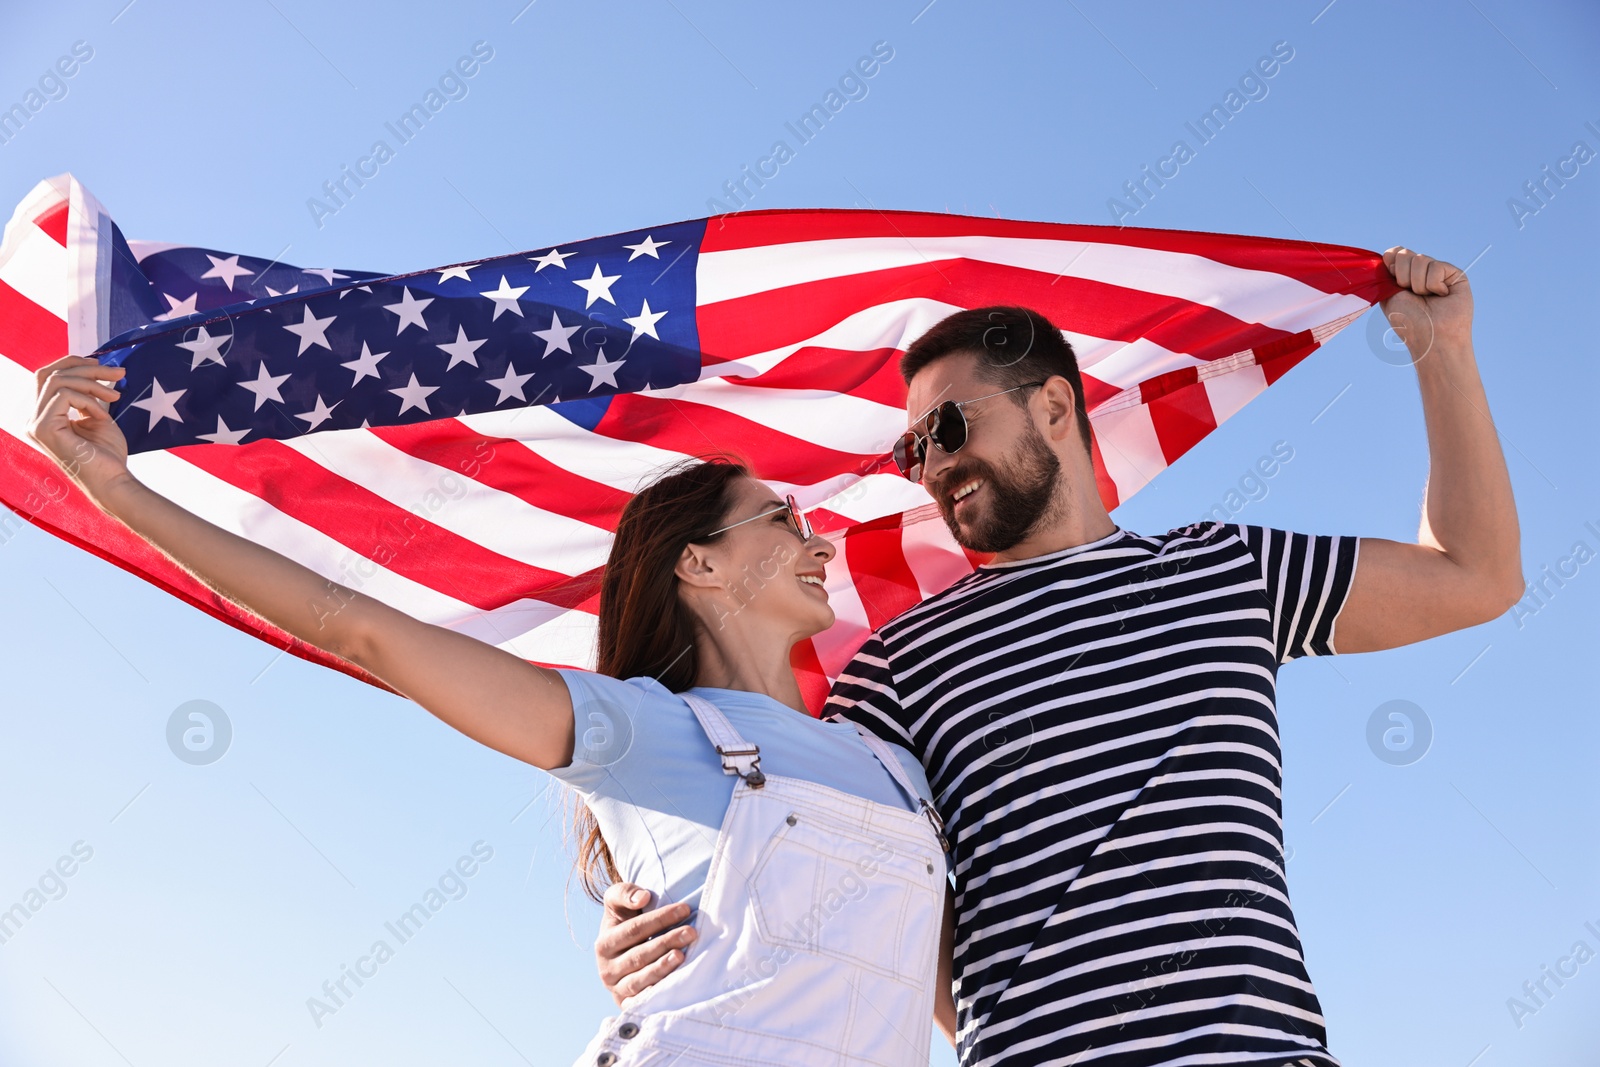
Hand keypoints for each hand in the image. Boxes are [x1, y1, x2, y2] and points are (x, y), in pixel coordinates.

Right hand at [29, 355, 133, 505]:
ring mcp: (35, 424)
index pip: (47, 377)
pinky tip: (102, 417)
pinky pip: (64, 396)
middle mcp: (34, 419)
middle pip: (50, 374)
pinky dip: (89, 401)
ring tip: (116, 396)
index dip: (72, 364)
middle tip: (118, 373)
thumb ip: (88, 396)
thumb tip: (95, 369)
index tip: (102, 365)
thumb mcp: (97, 416)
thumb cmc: (107, 455)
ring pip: (57, 381)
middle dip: (86, 368)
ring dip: (92, 383)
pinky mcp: (43, 428)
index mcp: (45, 416)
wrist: (113, 482)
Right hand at [594, 881, 695, 1006]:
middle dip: (667, 942)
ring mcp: (617, 989)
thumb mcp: (617, 904)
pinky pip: (642, 1002)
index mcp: (603, 944)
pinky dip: (656, 994)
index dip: (659, 919)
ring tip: (682, 956)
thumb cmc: (625, 923)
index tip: (685, 909)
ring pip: (640, 980)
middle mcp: (606, 969)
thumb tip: (643, 898)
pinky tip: (673, 985)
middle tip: (691, 932)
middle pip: (639, 955)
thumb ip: (625, 893)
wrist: (621, 955)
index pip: (634, 929)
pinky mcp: (628, 1005)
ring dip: (662, 968)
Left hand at [1378, 247, 1472, 361]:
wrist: (1431, 336)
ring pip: (1420, 259)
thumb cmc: (1409, 321)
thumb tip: (1389, 253)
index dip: (1391, 263)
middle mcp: (1420, 273)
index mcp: (1403, 277)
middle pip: (1404, 253)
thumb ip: (1386, 274)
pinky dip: (1433, 284)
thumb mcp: (1390, 296)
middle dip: (1402, 276)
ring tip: (1427, 298)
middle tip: (1411, 295)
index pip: (1395, 253)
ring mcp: (1438, 272)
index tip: (1394, 282)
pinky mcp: (1455, 275)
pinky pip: (1436, 266)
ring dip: (1418, 284)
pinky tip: (1441, 296)